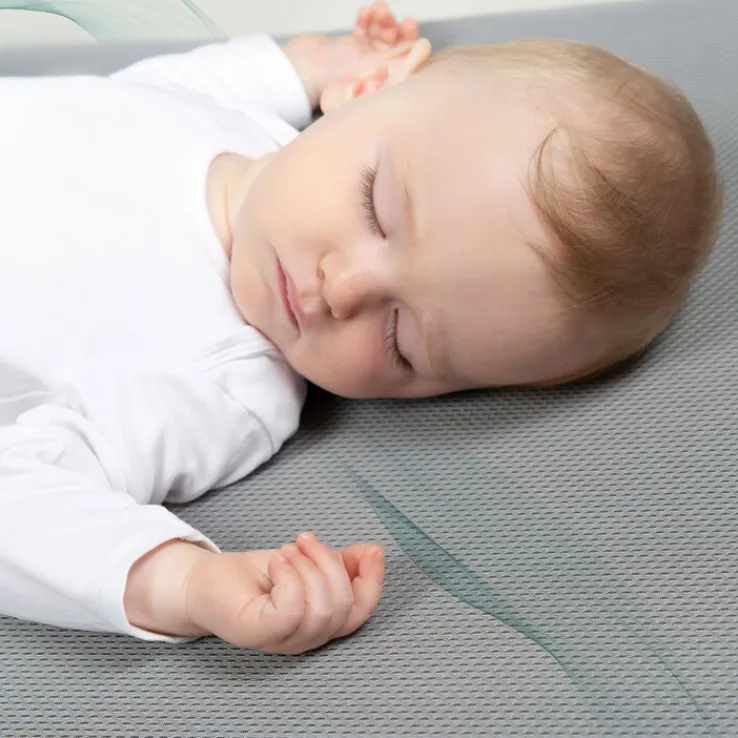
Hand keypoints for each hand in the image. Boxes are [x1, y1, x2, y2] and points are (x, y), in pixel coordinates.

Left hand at [184, 532, 384, 652]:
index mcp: (321, 623)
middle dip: (331, 564)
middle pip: (344, 608)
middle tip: (305, 540)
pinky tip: (277, 563)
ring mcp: (282, 641)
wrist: (205, 579)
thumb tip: (374, 552)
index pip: (361, 612)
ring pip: (322, 609)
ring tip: (286, 551)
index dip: (374, 581)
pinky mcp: (258, 633)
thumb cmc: (256, 576)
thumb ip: (341, 561)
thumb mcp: (307, 561)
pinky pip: (292, 609)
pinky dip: (290, 577)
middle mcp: (305, 639)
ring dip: (309, 566)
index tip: (372, 550)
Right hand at [283, 1, 418, 108]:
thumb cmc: (331, 76)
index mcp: (383, 81)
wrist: (302, 68)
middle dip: (394, 26)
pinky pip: (364, 28)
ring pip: (380, 32)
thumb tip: (420, 52)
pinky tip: (364, 13)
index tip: (409, 25)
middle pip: (395, 44)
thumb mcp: (370, 69)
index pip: (406, 61)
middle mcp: (376, 71)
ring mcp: (364, 57)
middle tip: (389, 17)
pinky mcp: (351, 46)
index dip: (411, 40)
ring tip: (376, 11)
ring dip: (380, 18)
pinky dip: (366, 19)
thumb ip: (395, 62)